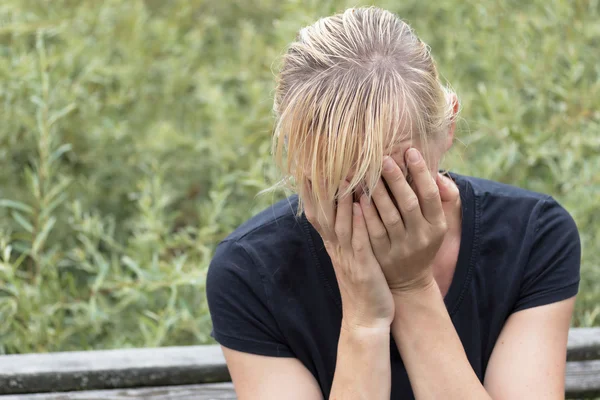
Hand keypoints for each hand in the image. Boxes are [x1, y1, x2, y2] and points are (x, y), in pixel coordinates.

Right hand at [303, 180, 394, 330]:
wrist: (367, 318)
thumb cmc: (363, 283)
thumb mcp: (349, 255)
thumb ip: (345, 232)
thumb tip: (345, 206)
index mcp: (332, 243)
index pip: (316, 212)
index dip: (310, 190)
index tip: (307, 167)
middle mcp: (335, 247)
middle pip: (322, 213)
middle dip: (320, 188)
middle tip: (315, 163)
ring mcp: (347, 257)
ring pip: (340, 223)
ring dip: (340, 199)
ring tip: (342, 175)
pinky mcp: (362, 266)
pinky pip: (358, 241)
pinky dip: (357, 223)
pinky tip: (359, 205)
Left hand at [358, 148, 449, 293]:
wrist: (410, 281)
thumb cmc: (423, 241)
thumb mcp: (438, 223)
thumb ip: (441, 197)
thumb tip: (437, 174)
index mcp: (437, 225)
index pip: (430, 195)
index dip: (421, 172)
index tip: (410, 151)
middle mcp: (421, 236)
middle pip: (409, 203)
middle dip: (397, 179)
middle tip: (384, 158)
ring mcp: (402, 247)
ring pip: (389, 216)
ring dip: (378, 193)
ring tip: (368, 172)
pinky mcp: (383, 255)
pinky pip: (373, 231)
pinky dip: (366, 213)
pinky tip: (358, 197)